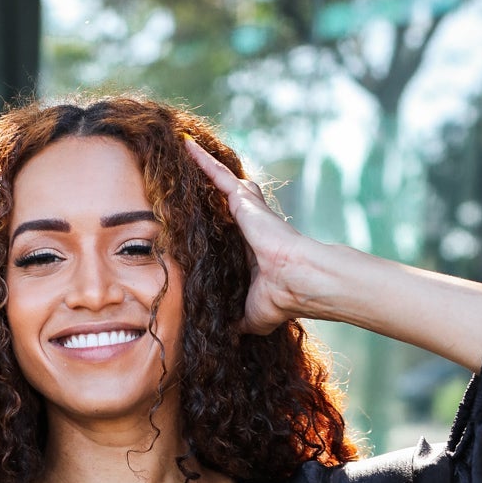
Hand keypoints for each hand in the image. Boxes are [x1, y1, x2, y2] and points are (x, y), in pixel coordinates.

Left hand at [182, 136, 313, 334]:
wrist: (296, 281)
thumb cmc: (280, 298)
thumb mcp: (252, 315)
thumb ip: (239, 322)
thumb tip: (230, 337)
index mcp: (252, 248)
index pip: (231, 229)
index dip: (219, 223)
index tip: (207, 218)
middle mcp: (250, 224)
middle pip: (225, 199)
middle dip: (211, 187)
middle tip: (190, 173)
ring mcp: (248, 209)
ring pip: (219, 181)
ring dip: (203, 166)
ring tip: (184, 149)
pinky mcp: (243, 199)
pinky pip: (216, 174)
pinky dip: (200, 160)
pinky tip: (184, 145)